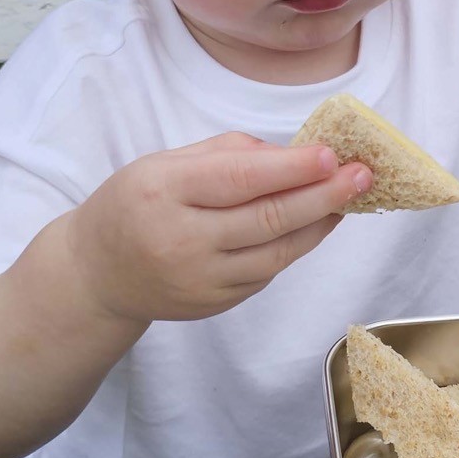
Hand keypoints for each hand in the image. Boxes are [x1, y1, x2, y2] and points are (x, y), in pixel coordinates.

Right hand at [61, 132, 372, 321]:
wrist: (96, 275)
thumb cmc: (135, 205)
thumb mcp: (164, 163)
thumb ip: (226, 153)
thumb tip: (290, 154)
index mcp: (163, 192)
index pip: (239, 179)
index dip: (291, 168)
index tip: (332, 155)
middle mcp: (181, 240)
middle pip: (267, 218)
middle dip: (323, 195)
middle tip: (362, 176)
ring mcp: (200, 280)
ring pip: (277, 252)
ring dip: (320, 224)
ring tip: (350, 198)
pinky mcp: (215, 304)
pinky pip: (267, 272)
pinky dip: (296, 246)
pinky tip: (316, 223)